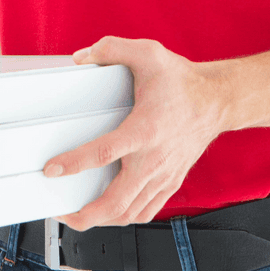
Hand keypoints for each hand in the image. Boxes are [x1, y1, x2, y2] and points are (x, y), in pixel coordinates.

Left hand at [43, 37, 222, 228]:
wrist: (217, 100)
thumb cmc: (182, 81)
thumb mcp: (147, 53)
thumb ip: (112, 49)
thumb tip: (82, 57)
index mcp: (144, 129)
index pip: (103, 153)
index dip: (73, 164)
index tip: (52, 169)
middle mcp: (154, 158)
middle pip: (116, 202)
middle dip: (85, 215)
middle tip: (62, 212)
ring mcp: (163, 175)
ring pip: (130, 214)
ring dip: (101, 221)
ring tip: (80, 216)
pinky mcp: (170, 183)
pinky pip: (146, 212)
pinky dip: (124, 218)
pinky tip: (110, 213)